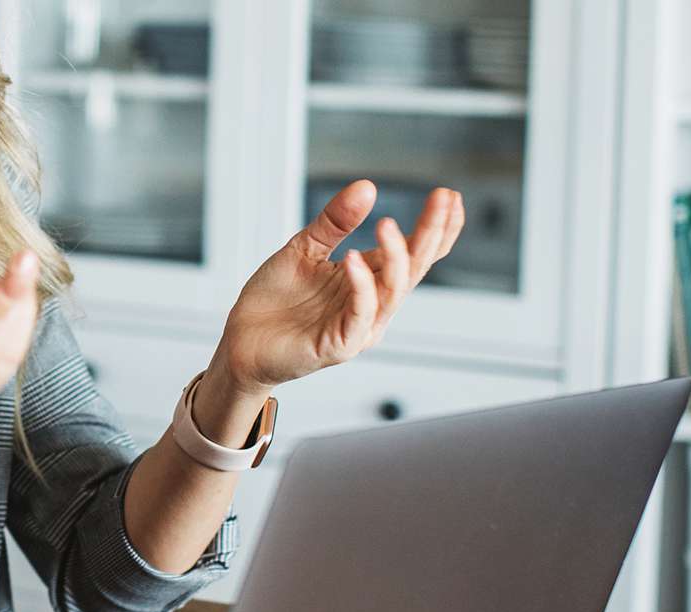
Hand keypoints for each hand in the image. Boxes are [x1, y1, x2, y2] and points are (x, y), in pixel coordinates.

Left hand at [216, 181, 464, 395]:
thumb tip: (366, 187)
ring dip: (396, 257)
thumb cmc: (275, 301)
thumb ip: (334, 222)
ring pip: (393, 291)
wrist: (241, 341)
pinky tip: (355, 260)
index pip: (414, 253)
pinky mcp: (339, 346)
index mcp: (368, 279)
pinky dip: (361, 287)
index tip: (449, 195)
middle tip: (442, 199)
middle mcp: (371, 303)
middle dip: (431, 233)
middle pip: (413, 268)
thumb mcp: (303, 249)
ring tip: (388, 224)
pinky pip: (359, 315)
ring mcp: (359, 326)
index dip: (436, 228)